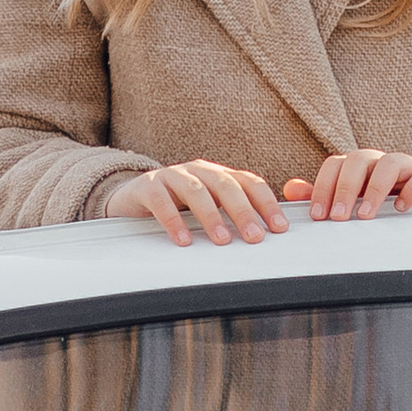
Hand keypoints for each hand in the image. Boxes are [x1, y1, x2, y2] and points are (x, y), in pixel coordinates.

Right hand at [104, 159, 287, 248]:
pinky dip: (174, 220)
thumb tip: (265, 236)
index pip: (249, 183)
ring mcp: (172, 176)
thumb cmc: (177, 205)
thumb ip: (233, 216)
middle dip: (243, 211)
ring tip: (222, 240)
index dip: (266, 203)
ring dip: (212, 216)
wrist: (132, 197)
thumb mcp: (209, 207)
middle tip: (254, 236)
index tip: (279, 227)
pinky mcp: (147, 187)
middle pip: (226, 185)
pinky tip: (184, 239)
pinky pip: (162, 201)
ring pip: (197, 191)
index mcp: (218, 175)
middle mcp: (198, 171)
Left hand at [283, 151, 411, 220]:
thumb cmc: (392, 201)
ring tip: (366, 215)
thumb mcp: (356, 201)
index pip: (336, 165)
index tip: (318, 215)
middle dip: (345, 189)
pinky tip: (401, 208)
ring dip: (375, 190)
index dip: (324, 187)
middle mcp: (382, 162)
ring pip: (390, 163)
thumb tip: (291, 189)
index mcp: (361, 167)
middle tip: (339, 217)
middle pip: (359, 160)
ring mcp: (410, 167)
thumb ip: (326, 194)